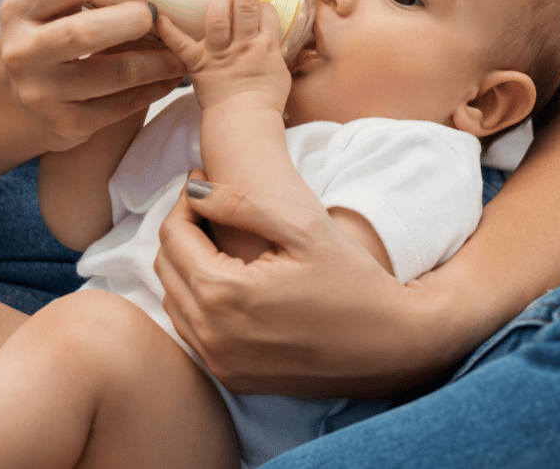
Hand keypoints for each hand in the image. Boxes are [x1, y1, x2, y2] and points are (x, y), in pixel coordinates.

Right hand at [0, 0, 185, 151]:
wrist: (9, 104)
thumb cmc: (41, 41)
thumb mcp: (43, 10)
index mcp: (20, 10)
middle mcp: (26, 52)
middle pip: (87, 33)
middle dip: (134, 20)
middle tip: (160, 16)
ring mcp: (44, 93)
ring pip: (116, 74)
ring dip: (158, 61)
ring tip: (181, 52)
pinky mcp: (67, 125)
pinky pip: (122, 106)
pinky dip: (154, 89)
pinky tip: (169, 78)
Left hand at [154, 170, 465, 398]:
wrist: (394, 346)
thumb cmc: (353, 280)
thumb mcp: (302, 227)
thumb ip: (240, 203)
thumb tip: (194, 188)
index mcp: (223, 292)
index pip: (174, 235)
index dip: (185, 202)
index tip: (203, 182)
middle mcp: (212, 333)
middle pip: (166, 267)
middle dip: (182, 231)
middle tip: (208, 208)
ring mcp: (220, 361)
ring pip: (174, 300)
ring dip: (185, 267)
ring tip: (216, 241)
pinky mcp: (232, 378)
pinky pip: (192, 332)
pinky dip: (197, 303)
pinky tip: (227, 282)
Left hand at [156, 0, 289, 112]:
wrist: (245, 125)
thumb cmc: (264, 104)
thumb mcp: (281, 74)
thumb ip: (275, 53)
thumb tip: (274, 40)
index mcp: (266, 46)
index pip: (267, 12)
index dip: (264, 1)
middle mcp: (243, 45)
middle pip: (246, 5)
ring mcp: (219, 54)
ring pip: (219, 16)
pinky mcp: (198, 65)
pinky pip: (181, 44)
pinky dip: (168, 30)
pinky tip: (157, 14)